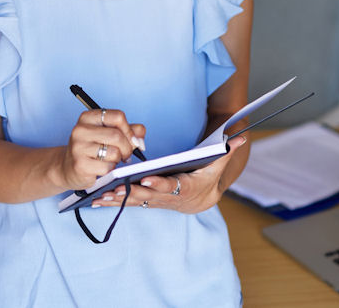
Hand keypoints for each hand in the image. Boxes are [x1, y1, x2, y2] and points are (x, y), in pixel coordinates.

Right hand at [57, 108, 145, 190]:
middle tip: (125, 154)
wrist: (67, 167)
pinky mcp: (80, 165)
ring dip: (118, 159)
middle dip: (127, 147)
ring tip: (111, 160)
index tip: (132, 140)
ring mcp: (78, 147)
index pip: (118, 116)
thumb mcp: (108, 134)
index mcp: (88, 117)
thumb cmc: (91, 149)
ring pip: (114, 152)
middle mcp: (81, 130)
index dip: (129, 130)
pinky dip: (110, 170)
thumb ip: (128, 130)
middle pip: (117, 135)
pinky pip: (107, 167)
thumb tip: (140, 136)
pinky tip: (102, 168)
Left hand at [94, 136, 247, 213]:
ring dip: (117, 200)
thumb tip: (241, 136)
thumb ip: (227, 150)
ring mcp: (156, 201)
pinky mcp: (147, 201)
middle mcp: (167, 197)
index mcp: (183, 188)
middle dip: (130, 192)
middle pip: (147, 196)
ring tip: (99, 196)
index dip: (158, 184)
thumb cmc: (208, 178)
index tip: (146, 178)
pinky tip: (97, 200)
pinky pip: (129, 202)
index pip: (170, 186)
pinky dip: (114, 202)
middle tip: (114, 188)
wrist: (203, 200)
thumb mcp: (218, 164)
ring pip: (134, 201)